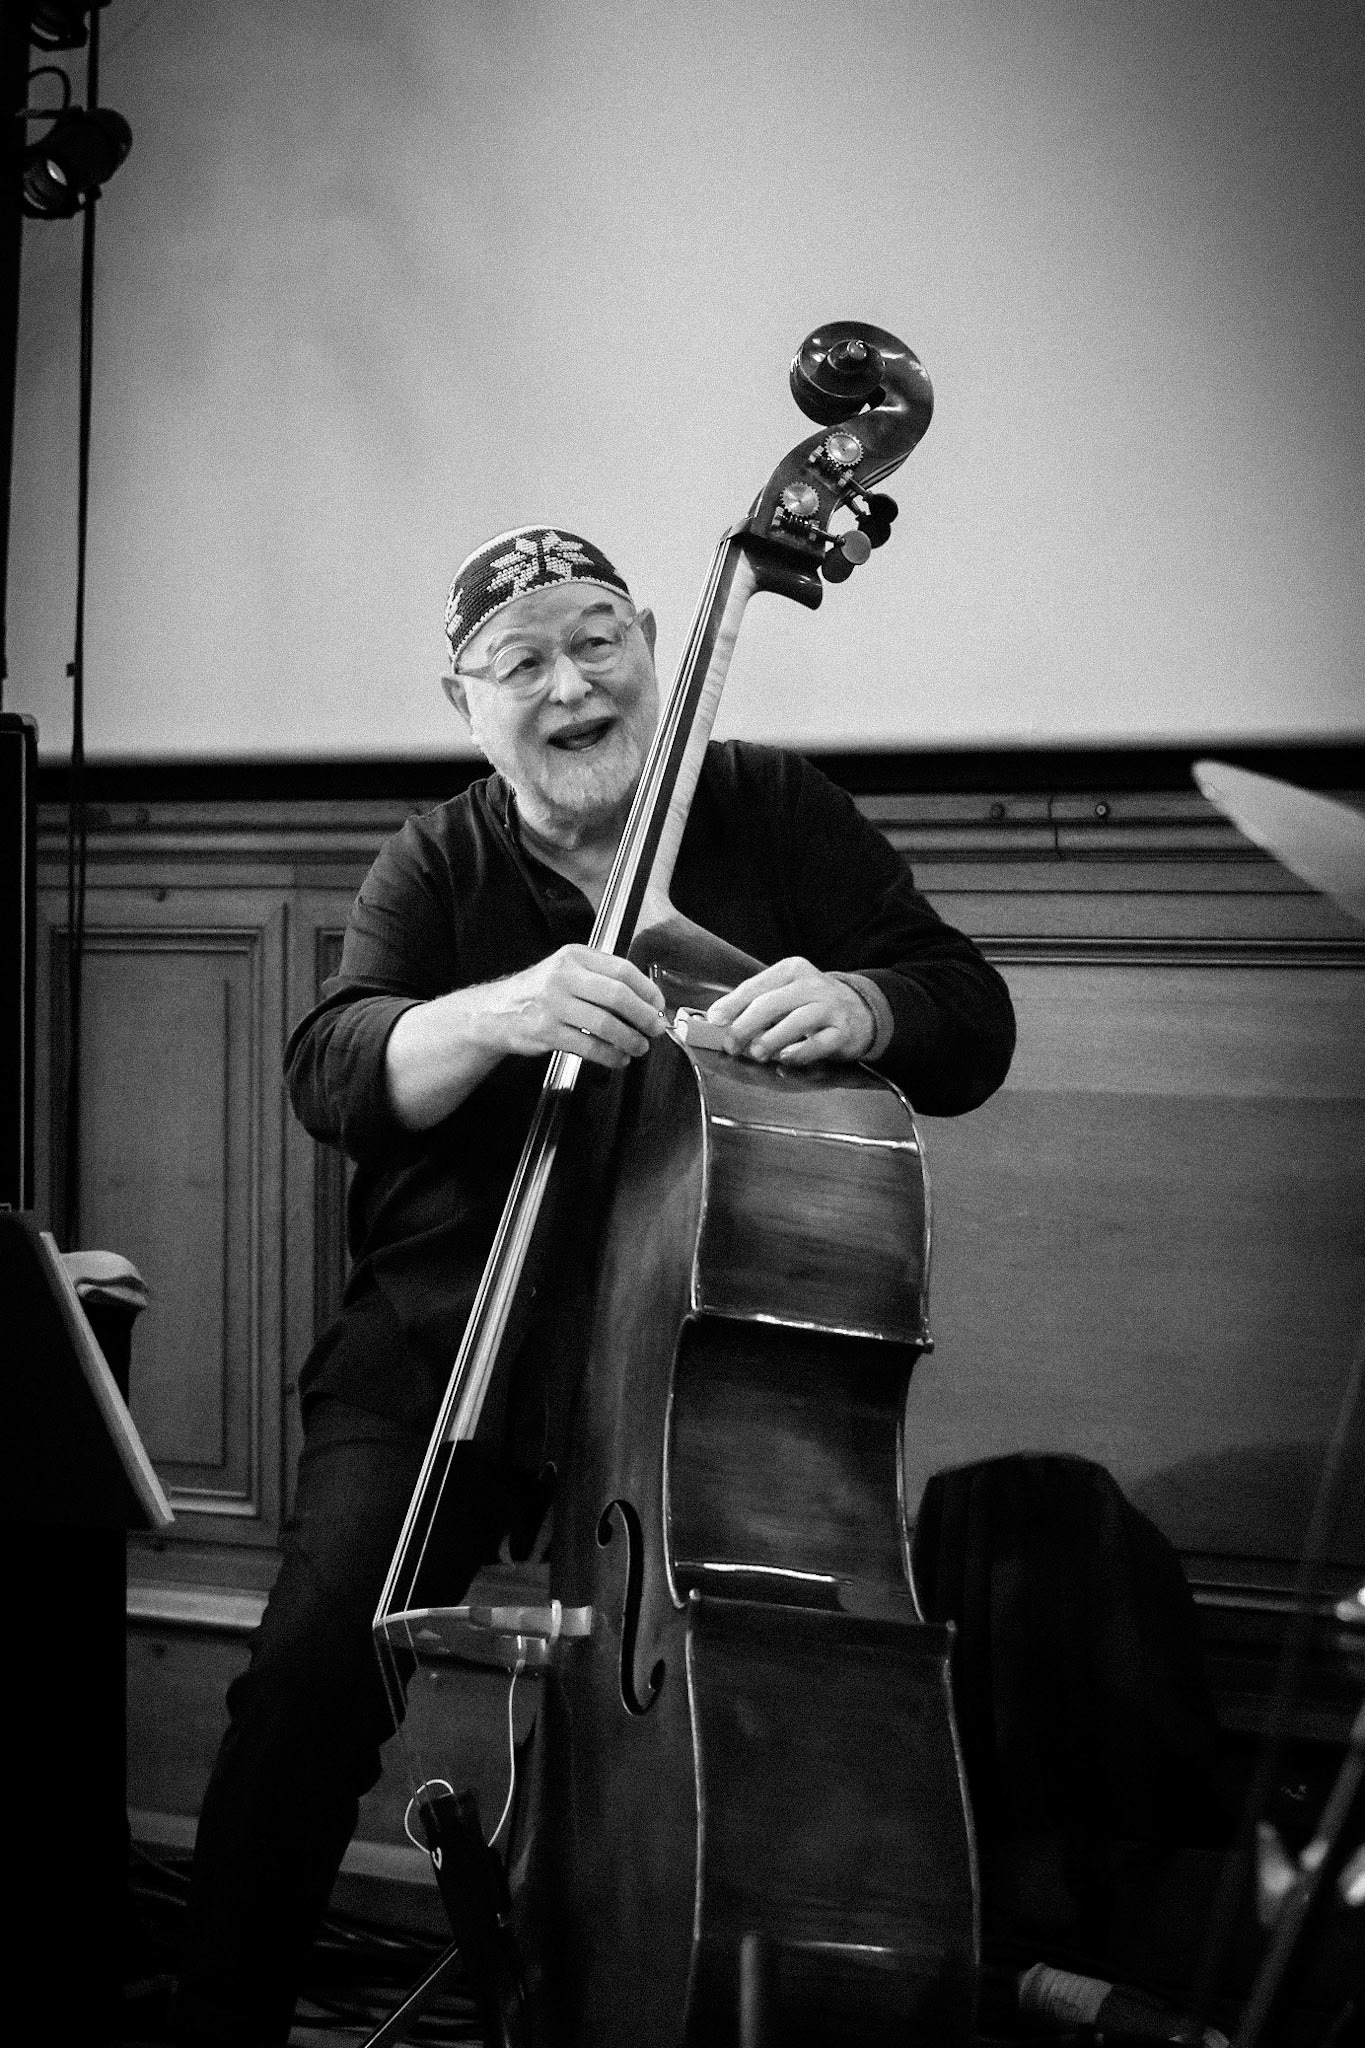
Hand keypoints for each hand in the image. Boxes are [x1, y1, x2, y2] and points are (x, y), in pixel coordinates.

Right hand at [494, 945, 666, 1069]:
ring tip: (639, 1047)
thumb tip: (646, 1001)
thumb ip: (601, 978)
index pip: (622, 970)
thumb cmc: (539, 993)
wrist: (495, 1011)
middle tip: (655, 1029)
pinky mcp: (545, 1031)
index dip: (648, 990)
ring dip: (629, 1040)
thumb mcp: (567, 971)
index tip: (658, 1006)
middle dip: (644, 1016)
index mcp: (574, 956)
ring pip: (605, 1024)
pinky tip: (617, 1059)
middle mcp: (563, 976)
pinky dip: (609, 1056)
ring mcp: (553, 1004)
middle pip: (618, 996)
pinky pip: (588, 1046)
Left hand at [705, 957, 875, 1066]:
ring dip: (772, 1039)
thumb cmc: (812, 1003)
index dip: (733, 1003)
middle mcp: (812, 985)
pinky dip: (801, 1052)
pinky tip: (786, 1058)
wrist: (861, 1010)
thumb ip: (756, 1003)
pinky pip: (819, 1043)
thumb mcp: (786, 993)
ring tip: (756, 1053)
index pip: (756, 986)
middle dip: (746, 1025)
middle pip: (772, 1003)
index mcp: (792, 970)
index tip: (715, 1019)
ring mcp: (830, 1007)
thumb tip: (719, 1019)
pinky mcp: (843, 1031)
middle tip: (731, 1044)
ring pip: (796, 1021)